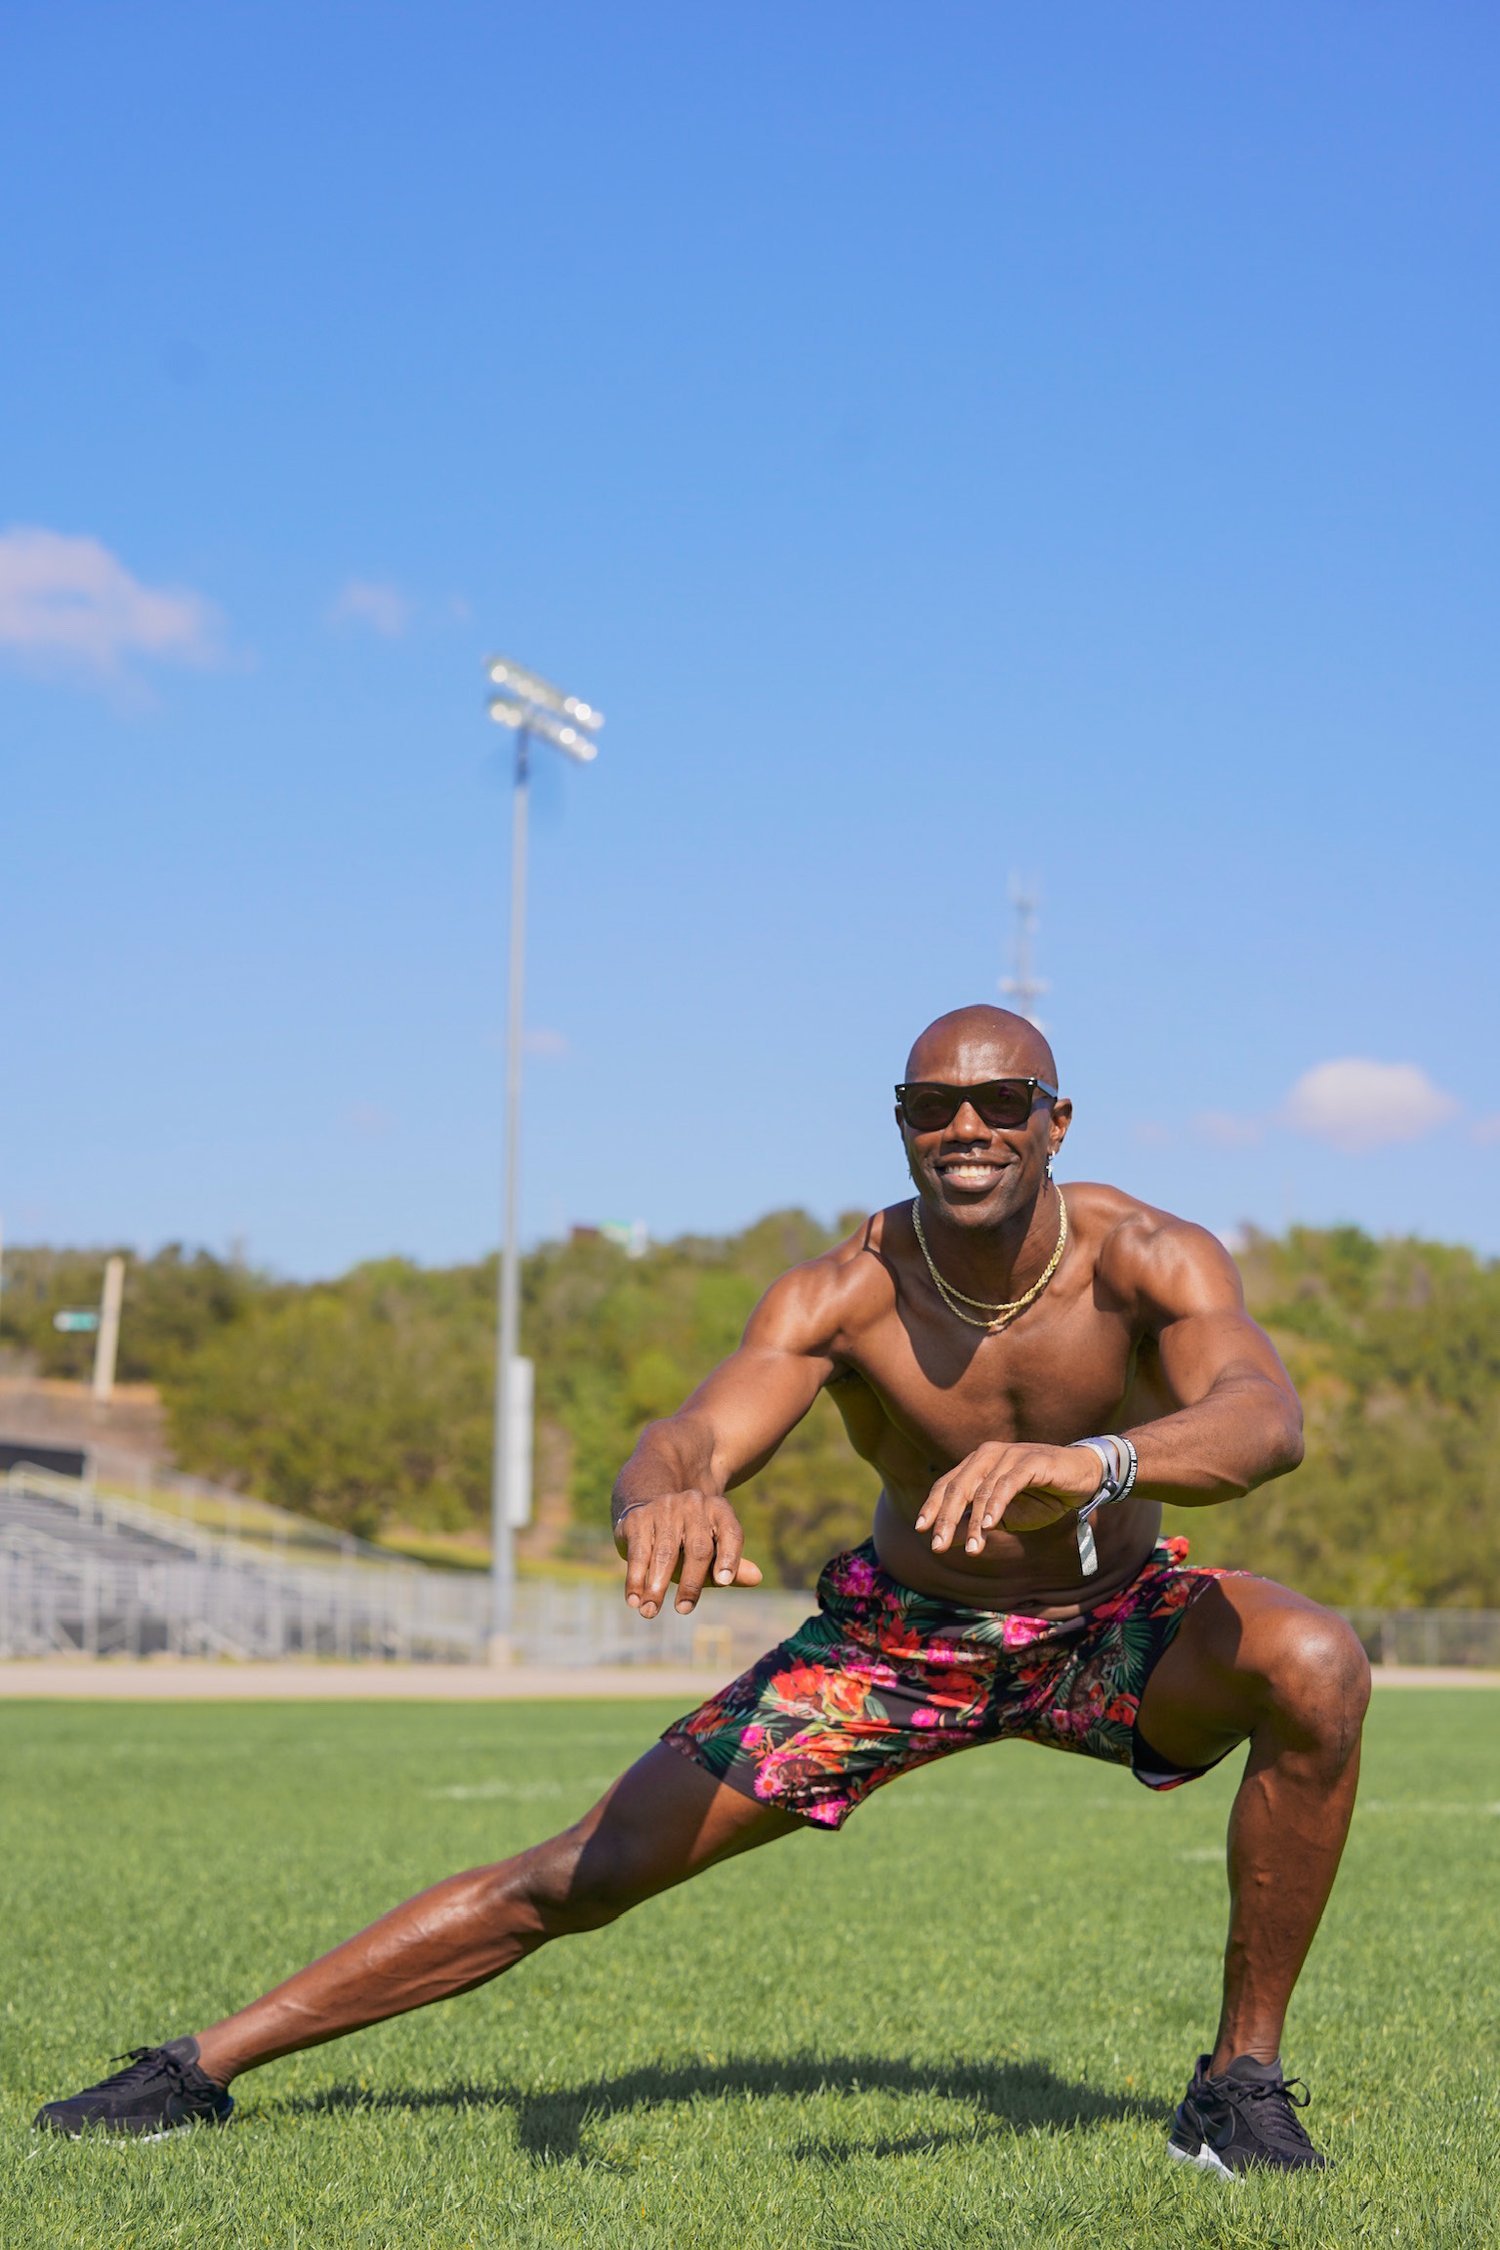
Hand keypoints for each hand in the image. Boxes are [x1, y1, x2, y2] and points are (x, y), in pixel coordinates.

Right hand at [613, 1491, 763, 1617]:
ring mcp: (665, 1508)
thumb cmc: (690, 1540)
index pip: (731, 1533)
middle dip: (691, 1582)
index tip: (723, 1583)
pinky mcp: (638, 1518)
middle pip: (698, 1548)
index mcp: (719, 1510)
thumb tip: (756, 1578)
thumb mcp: (713, 1550)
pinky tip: (634, 1600)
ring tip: (650, 1612)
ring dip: (656, 1586)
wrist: (654, 1510)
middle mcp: (694, 1504)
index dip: (729, 1557)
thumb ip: (732, 1566)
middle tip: (684, 1610)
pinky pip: (638, 1552)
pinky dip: (635, 1579)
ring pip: (664, 1552)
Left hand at [915, 1443, 1100, 1556]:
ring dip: (975, 1522)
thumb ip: (976, 1523)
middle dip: (946, 1518)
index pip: (947, 1485)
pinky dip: (997, 1505)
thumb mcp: (1005, 1516)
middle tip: (937, 1546)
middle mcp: (988, 1455)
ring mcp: (1009, 1455)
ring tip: (972, 1549)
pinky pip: (1008, 1484)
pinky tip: (991, 1526)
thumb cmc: (1042, 1495)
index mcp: (977, 1464)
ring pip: (982, 1489)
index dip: (933, 1507)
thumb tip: (947, 1539)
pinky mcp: (1031, 1461)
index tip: (921, 1530)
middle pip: (958, 1487)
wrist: (1084, 1477)